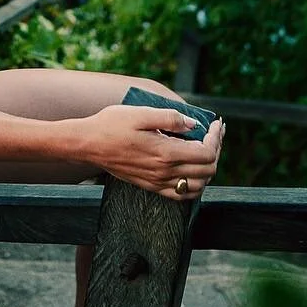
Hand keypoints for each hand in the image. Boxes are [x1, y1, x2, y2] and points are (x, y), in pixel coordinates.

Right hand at [83, 107, 224, 199]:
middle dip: (216, 149)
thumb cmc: (112, 124)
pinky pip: (181, 194)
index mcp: (165, 152)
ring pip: (198, 185)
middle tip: (214, 133)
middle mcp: (165, 171)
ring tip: (205, 148)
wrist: (89, 144)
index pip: (207, 152)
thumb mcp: (140, 113)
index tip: (217, 123)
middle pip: (208, 170)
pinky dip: (194, 184)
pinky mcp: (151, 186)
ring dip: (208, 168)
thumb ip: (170, 118)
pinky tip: (191, 168)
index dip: (217, 137)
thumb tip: (194, 124)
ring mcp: (158, 182)